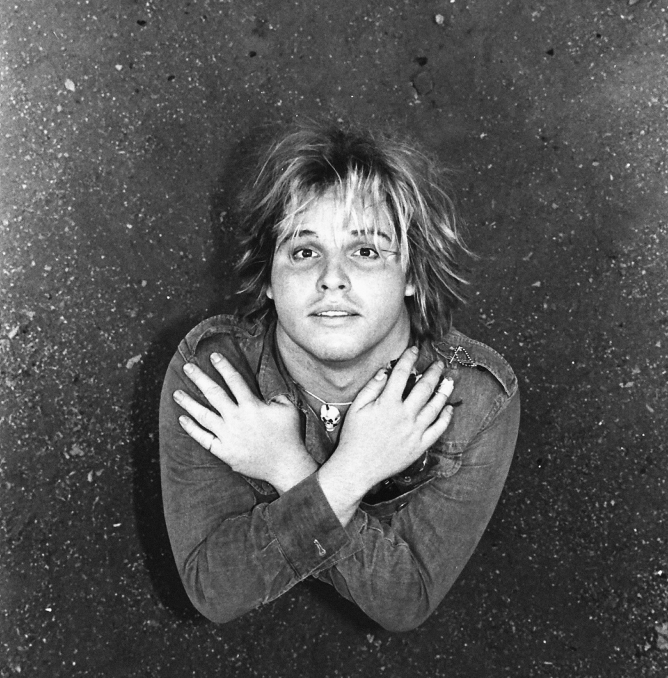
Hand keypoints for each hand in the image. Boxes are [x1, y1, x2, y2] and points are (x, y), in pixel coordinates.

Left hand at [173, 353, 316, 492]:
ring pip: (203, 415)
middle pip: (214, 393)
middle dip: (199, 378)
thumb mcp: (289, 408)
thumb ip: (277, 393)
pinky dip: (191, 429)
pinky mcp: (224, 451)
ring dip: (189, 402)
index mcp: (252, 406)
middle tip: (187, 367)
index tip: (213, 356)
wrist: (285, 465)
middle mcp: (236, 418)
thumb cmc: (289, 435)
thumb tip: (268, 383)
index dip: (223, 366)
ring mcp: (228, 436)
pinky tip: (182, 419)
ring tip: (176, 393)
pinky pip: (203, 439)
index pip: (234, 380)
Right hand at [326, 346, 453, 498]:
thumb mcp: (356, 408)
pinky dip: (446, 417)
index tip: (415, 349)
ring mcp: (415, 432)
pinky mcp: (420, 446)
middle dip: (433, 372)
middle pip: (424, 387)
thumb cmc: (353, 437)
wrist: (357, 468)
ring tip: (449, 380)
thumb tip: (386, 371)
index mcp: (388, 403)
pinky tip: (449, 408)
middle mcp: (404, 415)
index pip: (402, 373)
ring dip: (444, 391)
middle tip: (438, 363)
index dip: (409, 358)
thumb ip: (372, 387)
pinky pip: (438, 429)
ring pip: (436, 406)